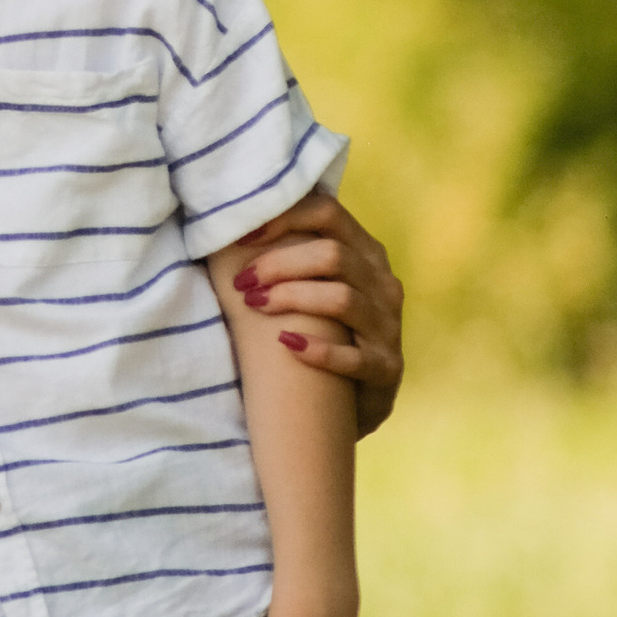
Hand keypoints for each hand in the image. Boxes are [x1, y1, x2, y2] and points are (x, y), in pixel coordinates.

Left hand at [225, 193, 403, 435]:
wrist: (353, 403)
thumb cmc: (321, 333)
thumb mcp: (312, 287)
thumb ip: (288, 256)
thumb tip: (227, 229)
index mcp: (366, 254)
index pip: (329, 213)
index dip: (283, 218)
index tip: (242, 237)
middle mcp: (383, 284)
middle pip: (333, 255)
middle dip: (279, 265)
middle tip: (243, 284)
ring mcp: (388, 327)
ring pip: (342, 299)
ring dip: (291, 299)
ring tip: (255, 306)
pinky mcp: (387, 369)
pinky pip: (354, 357)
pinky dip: (317, 350)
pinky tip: (287, 346)